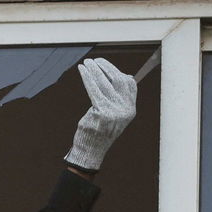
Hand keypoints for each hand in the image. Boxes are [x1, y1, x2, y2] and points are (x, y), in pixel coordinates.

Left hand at [64, 58, 136, 172]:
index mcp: (130, 109)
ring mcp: (114, 111)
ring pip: (105, 83)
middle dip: (106, 67)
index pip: (130, 84)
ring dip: (95, 70)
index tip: (106, 65)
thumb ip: (118, 99)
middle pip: (118, 80)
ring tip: (87, 63)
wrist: (91, 151)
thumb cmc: (99, 131)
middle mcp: (125, 109)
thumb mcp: (114, 115)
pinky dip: (87, 77)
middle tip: (94, 60)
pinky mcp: (102, 112)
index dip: (119, 72)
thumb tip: (122, 75)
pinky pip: (94, 89)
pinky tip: (82, 70)